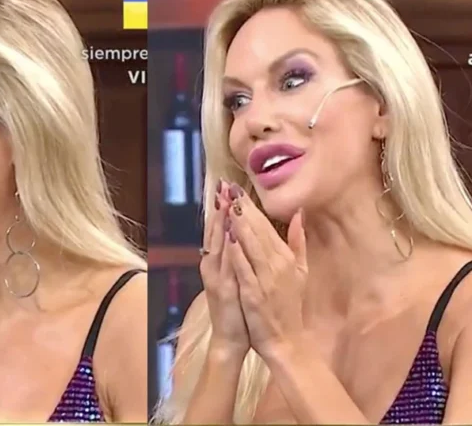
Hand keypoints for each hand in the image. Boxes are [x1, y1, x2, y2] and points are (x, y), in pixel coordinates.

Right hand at [199, 180, 249, 356]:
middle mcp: (214, 265)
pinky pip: (224, 266)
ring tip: (223, 201)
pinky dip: (226, 250)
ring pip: (216, 244)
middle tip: (223, 184)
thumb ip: (240, 254)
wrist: (231, 338)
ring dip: (219, 223)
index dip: (225, 207)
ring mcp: (215, 276)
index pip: (222, 229)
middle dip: (220, 207)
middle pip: (216, 231)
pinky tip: (229, 236)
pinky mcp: (221, 289)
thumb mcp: (239, 277)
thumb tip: (242, 234)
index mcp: (220, 261)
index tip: (229, 186)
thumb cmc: (238, 307)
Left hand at [225, 183, 307, 359]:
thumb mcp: (300, 271)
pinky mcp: (256, 293)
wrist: (286, 340)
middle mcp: (278, 264)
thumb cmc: (289, 306)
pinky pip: (245, 269)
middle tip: (229, 187)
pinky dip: (237, 253)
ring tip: (228, 204)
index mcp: (286, 257)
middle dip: (243, 208)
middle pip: (258, 231)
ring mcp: (267, 279)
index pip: (267, 226)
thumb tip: (299, 214)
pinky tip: (229, 238)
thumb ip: (299, 242)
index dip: (251, 206)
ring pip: (251, 245)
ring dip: (239, 224)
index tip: (238, 188)